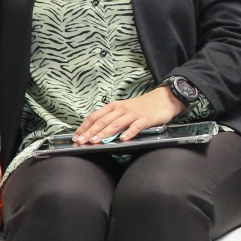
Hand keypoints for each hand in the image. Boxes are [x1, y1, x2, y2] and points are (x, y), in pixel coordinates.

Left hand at [71, 87, 185, 143]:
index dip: (84, 126)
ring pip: (116, 124)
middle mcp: (122, 109)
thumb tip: (98, 131)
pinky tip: (124, 139)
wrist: (165, 98)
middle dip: (90, 132)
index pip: (95, 116)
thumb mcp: (125, 109)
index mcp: (115, 106)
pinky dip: (129, 132)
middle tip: (80, 142)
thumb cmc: (144, 106)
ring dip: (104, 133)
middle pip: (103, 121)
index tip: (76, 136)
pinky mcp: (146, 119)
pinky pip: (136, 126)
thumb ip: (113, 118)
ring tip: (95, 141)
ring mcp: (134, 114)